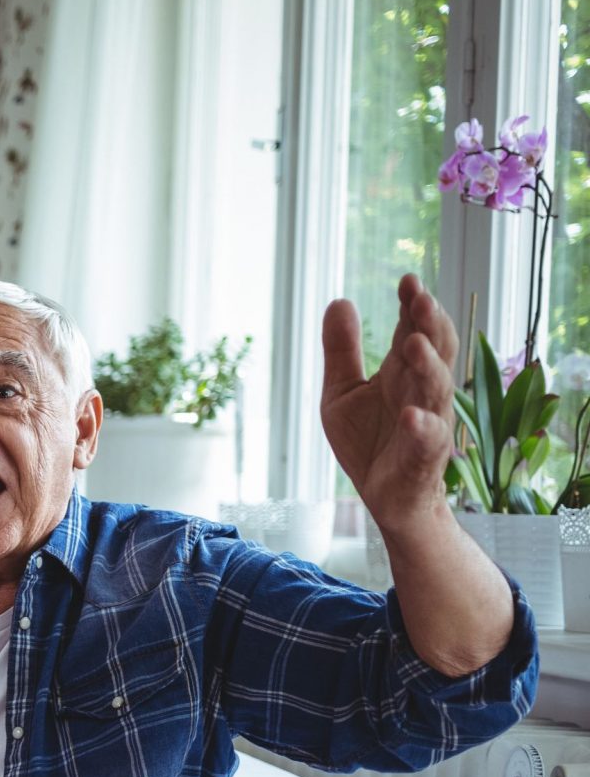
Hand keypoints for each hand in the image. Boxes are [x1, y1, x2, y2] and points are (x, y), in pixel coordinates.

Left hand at [321, 273, 460, 537]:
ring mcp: (427, 423)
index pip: (413, 330)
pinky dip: (422, 427)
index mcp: (402, 372)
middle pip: (433, 352)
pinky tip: (411, 415)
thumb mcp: (342, 391)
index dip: (413, 306)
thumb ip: (341, 350)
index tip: (407, 280)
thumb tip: (339, 300)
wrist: (385, 496)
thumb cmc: (369, 441)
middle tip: (421, 298)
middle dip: (429, 325)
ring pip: (436, 389)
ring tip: (415, 343)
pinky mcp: (423, 458)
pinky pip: (428, 441)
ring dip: (428, 366)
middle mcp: (420, 391)